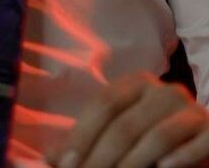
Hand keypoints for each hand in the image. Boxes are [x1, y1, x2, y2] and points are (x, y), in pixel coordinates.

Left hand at [45, 71, 208, 167]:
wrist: (197, 141)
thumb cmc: (151, 141)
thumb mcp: (119, 138)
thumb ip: (88, 144)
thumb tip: (49, 158)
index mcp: (135, 84)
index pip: (102, 105)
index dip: (81, 135)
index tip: (66, 164)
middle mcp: (162, 90)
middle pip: (125, 123)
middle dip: (101, 157)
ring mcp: (189, 108)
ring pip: (158, 135)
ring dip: (134, 163)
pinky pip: (197, 141)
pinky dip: (182, 157)